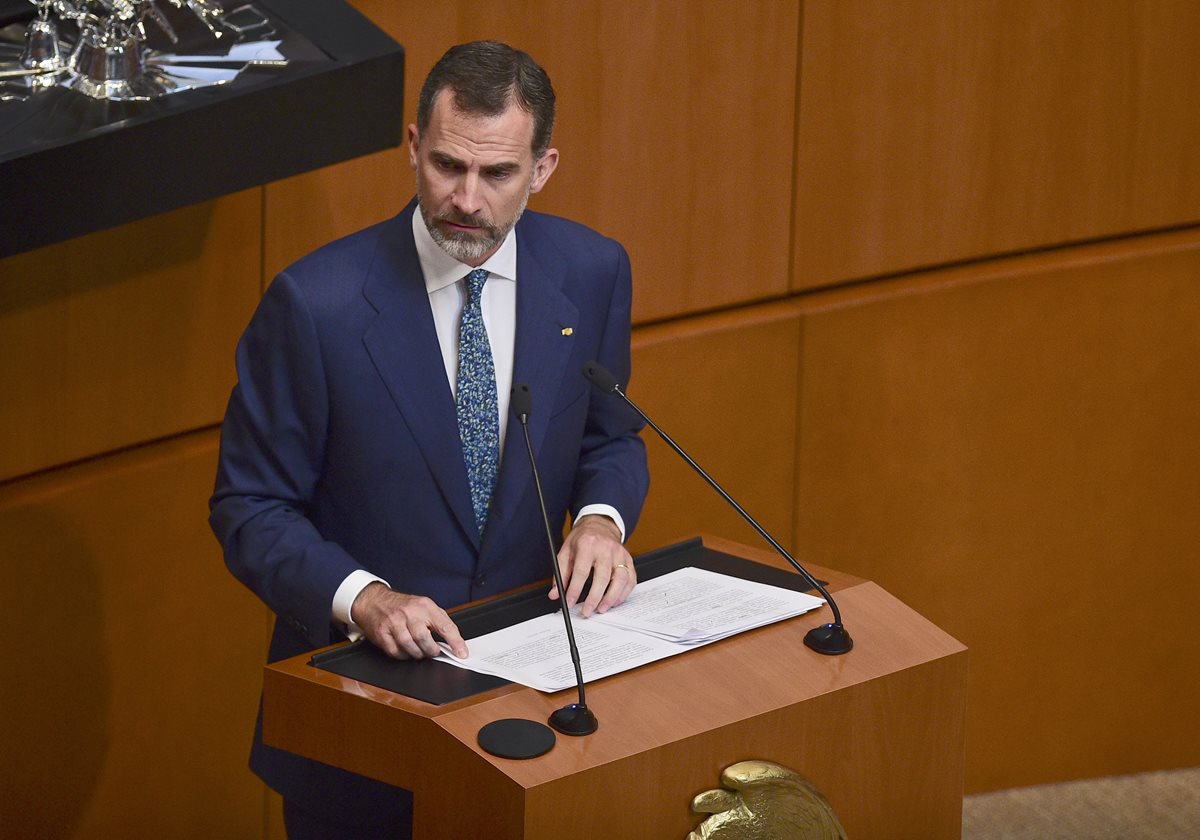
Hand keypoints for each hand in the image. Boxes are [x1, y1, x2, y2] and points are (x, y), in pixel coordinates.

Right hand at [351, 582, 467, 658]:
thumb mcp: (425, 606)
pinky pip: (395, 652)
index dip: (455, 642)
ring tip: (419, 651)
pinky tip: (406, 650)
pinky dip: (403, 656)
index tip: (462, 653)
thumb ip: (439, 622)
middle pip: (424, 639)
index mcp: (425, 606)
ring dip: (417, 654)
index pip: (445, 626)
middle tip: (433, 651)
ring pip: (410, 647)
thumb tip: (455, 642)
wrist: (375, 601)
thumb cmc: (403, 606)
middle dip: (431, 651)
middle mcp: (409, 613)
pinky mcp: (382, 633)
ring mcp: (394, 622)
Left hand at [550, 514, 635, 616]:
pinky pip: (630, 579)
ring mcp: (620, 554)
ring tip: (602, 609)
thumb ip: (560, 573)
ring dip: (612, 598)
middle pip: (602, 577)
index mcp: (587, 544)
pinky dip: (624, 593)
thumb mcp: (566, 551)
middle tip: (587, 611)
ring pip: (620, 579)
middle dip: (594, 598)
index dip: (575, 589)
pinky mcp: (628, 559)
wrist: (600, 525)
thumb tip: (555, 593)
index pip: (581, 571)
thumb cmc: (582, 539)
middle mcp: (606, 548)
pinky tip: (615, 601)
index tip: (570, 603)